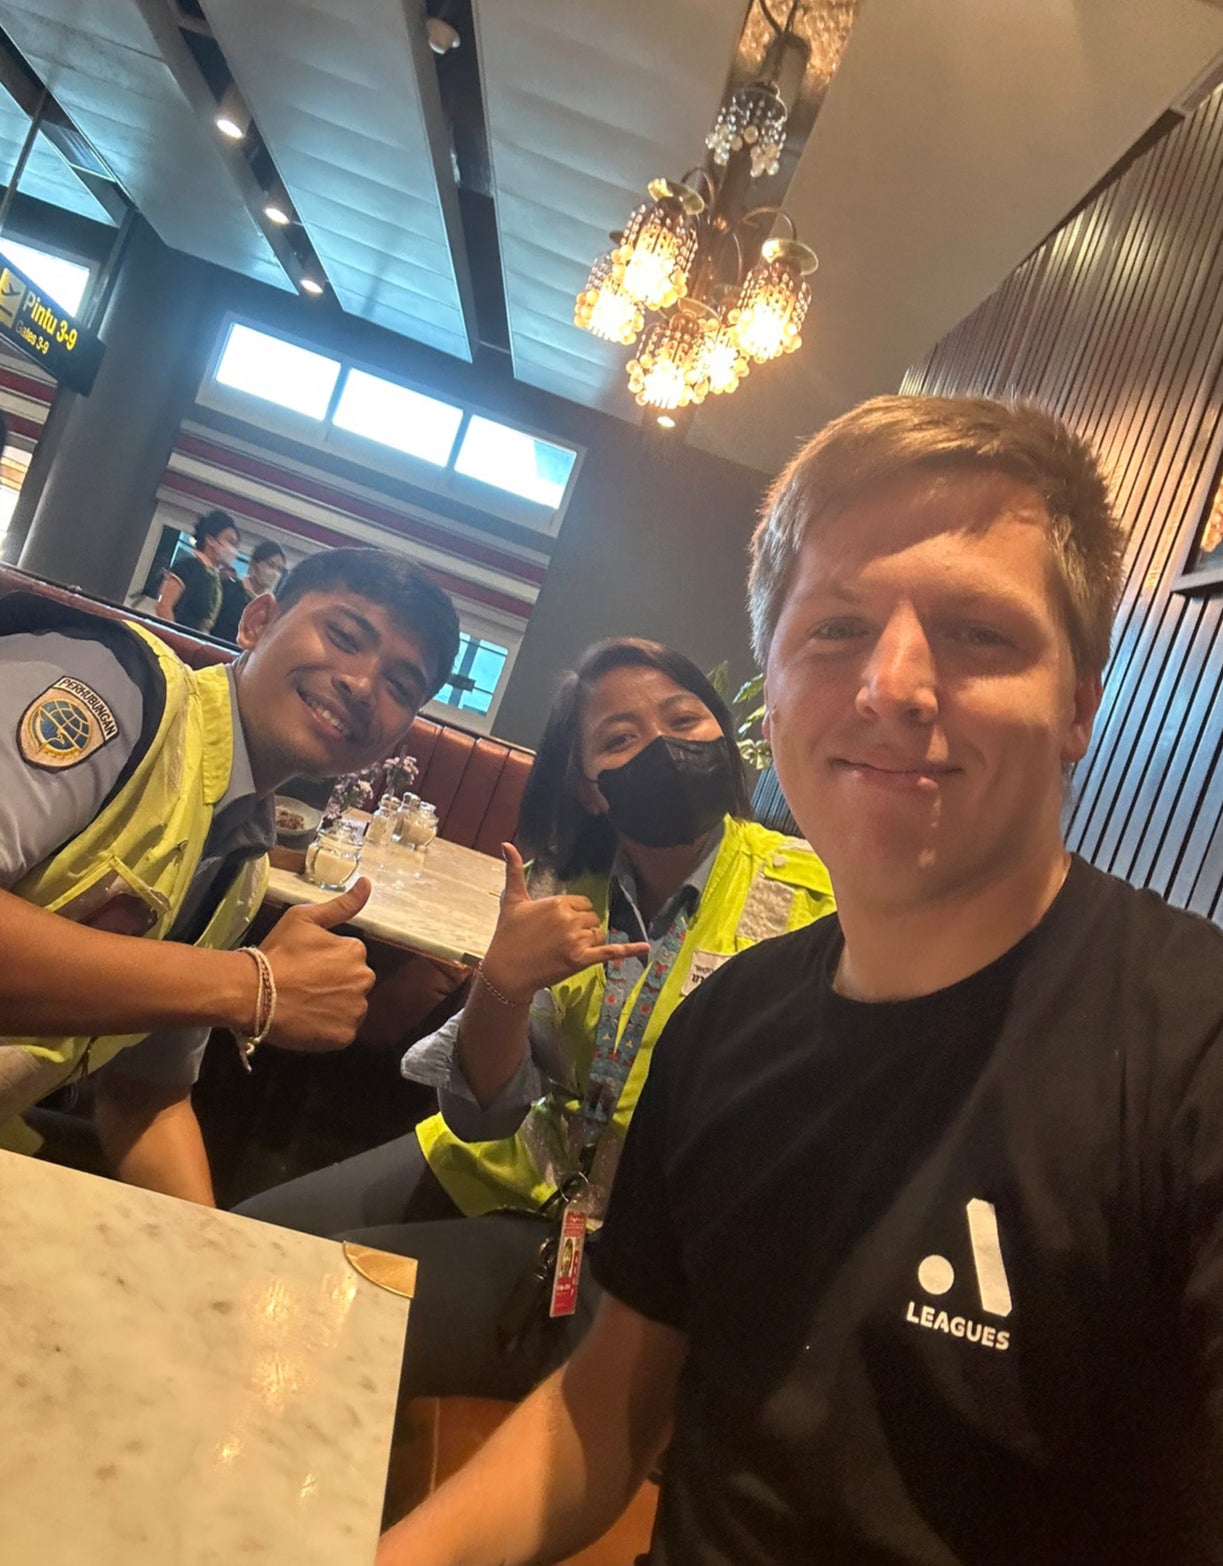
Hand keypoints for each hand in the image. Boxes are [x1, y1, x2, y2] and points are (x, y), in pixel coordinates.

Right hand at [258, 878, 374, 1050]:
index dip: (326, 961)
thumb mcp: (304, 918)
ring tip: (305, 1004)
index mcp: (355, 951)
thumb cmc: (277, 953)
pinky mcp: (345, 1036)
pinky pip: (342, 1030)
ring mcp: (356, 1010)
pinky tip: (309, 1021)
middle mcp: (364, 979)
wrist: (253, 993)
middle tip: (304, 986)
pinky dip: (329, 1028)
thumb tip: (368, 882)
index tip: (305, 965)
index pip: (349, 956)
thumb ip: (341, 904)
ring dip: (334, 1006)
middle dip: (335, 983)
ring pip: (350, 1006)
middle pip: (353, 981)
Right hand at [479, 845, 649, 1004]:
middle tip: (561, 939)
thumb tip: (506, 843)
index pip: (583, 903)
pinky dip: (629, 949)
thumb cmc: (507, 935)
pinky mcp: (582, 960)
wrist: (505, 972)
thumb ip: (513, 870)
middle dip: (582, 927)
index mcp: (558, 902)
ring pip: (599, 934)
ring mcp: (577, 940)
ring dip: (590, 940)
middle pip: (592, 918)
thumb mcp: (512, 900)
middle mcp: (570, 919)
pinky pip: (611, 951)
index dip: (575, 913)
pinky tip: (645, 946)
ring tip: (567, 949)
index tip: (559, 924)